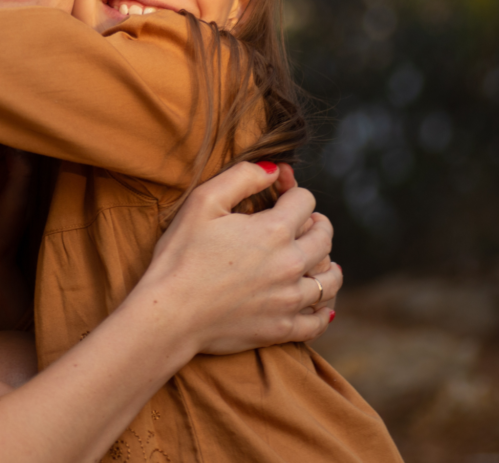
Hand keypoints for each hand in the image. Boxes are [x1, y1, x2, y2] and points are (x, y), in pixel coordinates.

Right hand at [132, 162, 340, 359]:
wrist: (170, 314)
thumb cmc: (181, 255)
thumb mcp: (202, 202)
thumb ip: (242, 177)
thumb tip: (273, 170)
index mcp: (274, 230)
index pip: (305, 201)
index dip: (292, 189)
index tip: (281, 190)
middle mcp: (290, 264)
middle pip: (324, 237)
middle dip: (316, 223)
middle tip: (306, 223)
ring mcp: (289, 300)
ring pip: (329, 279)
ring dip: (327, 265)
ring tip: (320, 261)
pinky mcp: (282, 329)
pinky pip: (318, 320)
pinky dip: (323, 310)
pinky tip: (319, 304)